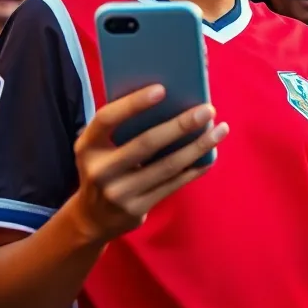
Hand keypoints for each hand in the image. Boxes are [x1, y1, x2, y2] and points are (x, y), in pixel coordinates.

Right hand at [70, 84, 227, 242]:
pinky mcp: (137, 209)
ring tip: (219, 130)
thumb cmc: (104, 167)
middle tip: (208, 110)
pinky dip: (195, 168)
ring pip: (167, 166)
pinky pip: (173, 185)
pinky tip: (210, 156)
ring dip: (197, 147)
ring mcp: (119, 193)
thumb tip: (170, 99)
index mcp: (87, 145)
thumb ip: (122, 128)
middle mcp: (100, 170)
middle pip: (145, 143)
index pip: (107, 118)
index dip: (133, 103)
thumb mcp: (99, 147)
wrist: (92, 218)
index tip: (162, 89)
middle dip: (180, 125)